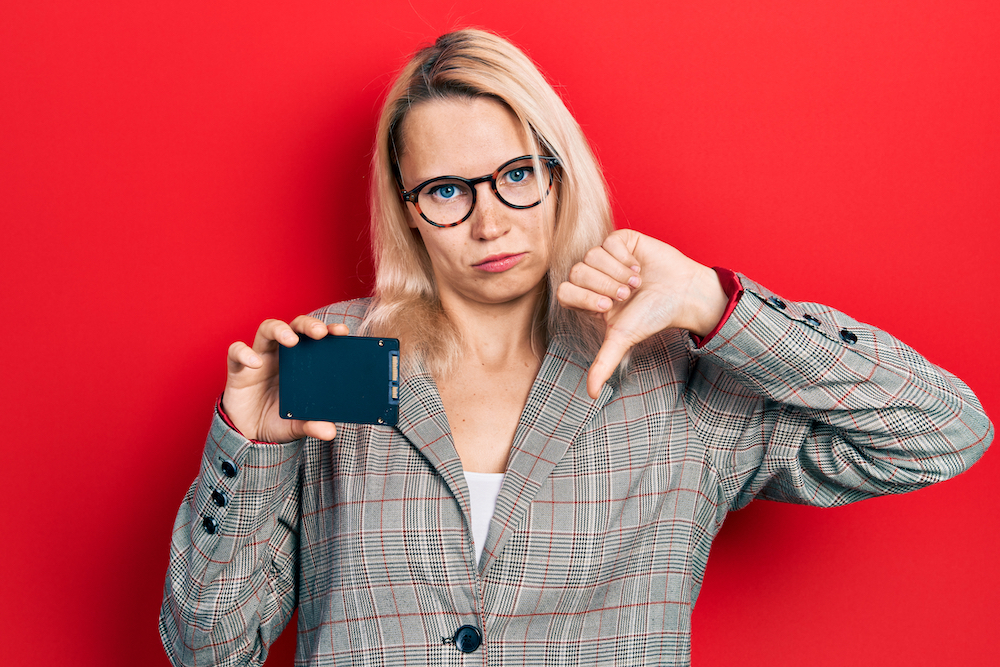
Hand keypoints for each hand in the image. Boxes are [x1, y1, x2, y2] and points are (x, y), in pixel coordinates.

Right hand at [222, 317, 349, 441]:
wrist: (249, 434)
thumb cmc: (278, 420)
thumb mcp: (298, 425)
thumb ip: (313, 425)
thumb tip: (330, 432)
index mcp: (301, 363)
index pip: (315, 339)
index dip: (328, 330)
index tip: (342, 332)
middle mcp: (282, 355)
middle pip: (294, 327)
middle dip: (307, 325)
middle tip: (319, 333)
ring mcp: (259, 358)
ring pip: (267, 329)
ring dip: (279, 329)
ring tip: (291, 340)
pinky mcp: (238, 369)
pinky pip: (236, 352)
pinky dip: (244, 353)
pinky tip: (255, 363)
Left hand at [557, 229, 727, 397]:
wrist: (682, 295)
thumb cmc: (652, 316)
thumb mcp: (623, 340)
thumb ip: (603, 363)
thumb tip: (590, 395)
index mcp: (587, 297)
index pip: (564, 291)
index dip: (584, 297)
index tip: (608, 306)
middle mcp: (593, 275)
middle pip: (576, 272)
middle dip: (604, 285)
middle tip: (626, 295)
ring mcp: (606, 256)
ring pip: (592, 256)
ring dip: (617, 273)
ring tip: (635, 283)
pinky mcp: (621, 240)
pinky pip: (609, 242)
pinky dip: (625, 257)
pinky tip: (639, 267)